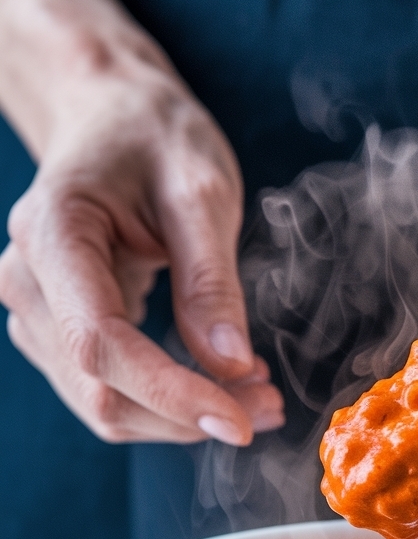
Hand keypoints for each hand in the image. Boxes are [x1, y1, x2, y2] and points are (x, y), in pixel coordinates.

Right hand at [0, 59, 283, 443]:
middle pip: (100, 389)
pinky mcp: (57, 331)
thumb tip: (231, 364)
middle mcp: (26, 281)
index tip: (241, 421)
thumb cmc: (154, 137)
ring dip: (182, 418)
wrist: (111, 117)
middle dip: (188, 414)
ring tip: (257, 395)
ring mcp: (34, 312)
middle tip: (270, 406)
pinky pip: (109, 390)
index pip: (101, 344)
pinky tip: (223, 383)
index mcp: (54, 233)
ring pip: (104, 404)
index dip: (171, 394)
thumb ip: (212, 279)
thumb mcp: (201, 190)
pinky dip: (168, 402)